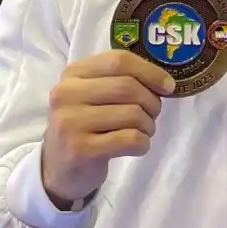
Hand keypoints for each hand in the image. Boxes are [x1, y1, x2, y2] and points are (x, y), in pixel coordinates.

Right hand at [41, 50, 175, 204]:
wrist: (59, 167)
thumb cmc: (85, 125)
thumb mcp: (94, 94)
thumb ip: (122, 80)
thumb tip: (166, 83)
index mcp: (73, 73)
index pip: (119, 60)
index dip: (150, 72)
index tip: (167, 86)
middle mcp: (67, 93)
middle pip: (128, 87)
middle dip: (152, 102)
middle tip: (152, 114)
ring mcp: (71, 122)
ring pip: (133, 114)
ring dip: (148, 125)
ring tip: (142, 132)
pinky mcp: (81, 149)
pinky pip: (130, 139)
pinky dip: (143, 143)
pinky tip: (136, 146)